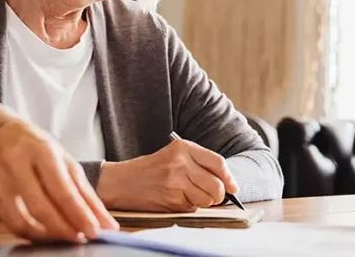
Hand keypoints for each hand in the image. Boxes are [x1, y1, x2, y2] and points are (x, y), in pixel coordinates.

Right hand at [0, 119, 118, 241]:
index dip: (79, 214)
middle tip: (80, 238)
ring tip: (64, 236)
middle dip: (64, 228)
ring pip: (21, 220)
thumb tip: (105, 223)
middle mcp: (15, 163)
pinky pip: (10, 223)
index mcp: (41, 149)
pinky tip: (45, 232)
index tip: (94, 231)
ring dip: (46, 235)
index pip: (62, 189)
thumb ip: (85, 193)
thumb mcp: (64, 160)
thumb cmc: (37, 148)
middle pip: (40, 206)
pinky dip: (30, 233)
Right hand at [96, 138, 238, 211]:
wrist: (121, 182)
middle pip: (216, 184)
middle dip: (218, 195)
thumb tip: (227, 183)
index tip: (233, 187)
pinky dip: (190, 206)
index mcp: (183, 148)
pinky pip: (193, 207)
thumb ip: (198, 163)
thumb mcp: (173, 155)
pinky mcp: (171, 199)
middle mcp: (181, 163)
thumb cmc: (149, 169)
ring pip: (207, 199)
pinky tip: (177, 199)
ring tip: (190, 195)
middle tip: (211, 195)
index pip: (218, 162)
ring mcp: (176, 182)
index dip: (229, 177)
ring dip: (204, 202)